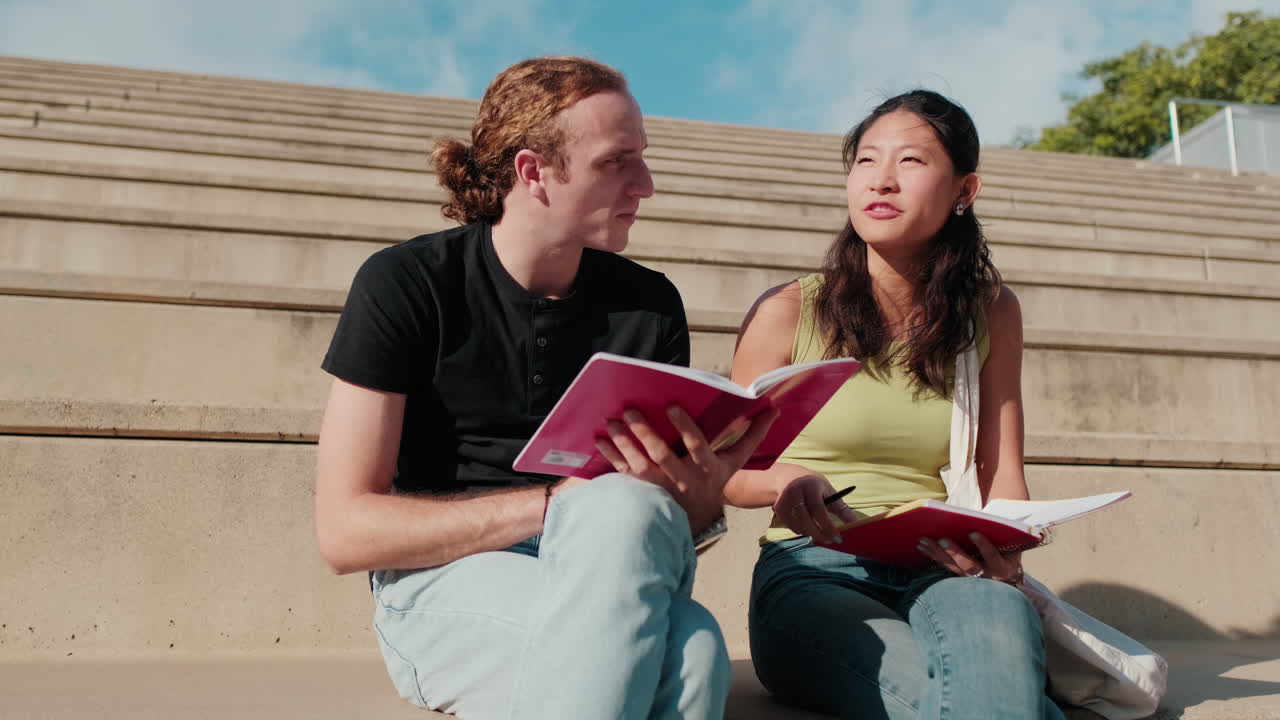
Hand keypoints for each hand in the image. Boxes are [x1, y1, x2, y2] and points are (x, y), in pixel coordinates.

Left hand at [595, 404, 778, 533]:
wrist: (696, 518)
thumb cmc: (715, 481)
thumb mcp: (735, 461)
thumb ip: (752, 435)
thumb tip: (774, 409)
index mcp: (707, 468)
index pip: (697, 445)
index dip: (685, 427)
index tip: (673, 405)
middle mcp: (684, 479)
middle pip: (663, 454)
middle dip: (646, 431)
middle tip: (631, 410)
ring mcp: (662, 488)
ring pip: (640, 464)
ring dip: (625, 442)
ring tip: (612, 422)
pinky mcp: (643, 493)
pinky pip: (625, 473)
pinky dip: (611, 456)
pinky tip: (600, 439)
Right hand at [773, 472, 856, 543]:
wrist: (788, 477)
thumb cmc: (814, 486)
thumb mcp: (828, 491)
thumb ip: (841, 507)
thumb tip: (855, 522)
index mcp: (810, 486)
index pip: (819, 510)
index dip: (828, 526)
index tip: (838, 537)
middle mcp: (795, 492)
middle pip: (806, 520)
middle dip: (819, 534)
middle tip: (830, 541)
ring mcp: (785, 501)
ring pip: (799, 525)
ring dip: (811, 534)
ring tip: (821, 536)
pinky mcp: (779, 509)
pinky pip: (792, 526)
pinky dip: (802, 531)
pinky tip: (809, 529)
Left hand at [918, 533, 1023, 584]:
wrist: (1008, 578)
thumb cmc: (1010, 554)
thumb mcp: (1013, 548)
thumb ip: (1004, 537)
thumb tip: (989, 519)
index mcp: (1003, 569)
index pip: (993, 557)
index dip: (984, 546)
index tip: (973, 533)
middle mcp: (987, 577)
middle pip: (969, 566)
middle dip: (955, 552)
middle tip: (942, 539)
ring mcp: (971, 579)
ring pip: (953, 567)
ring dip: (937, 553)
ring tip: (924, 540)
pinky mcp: (959, 576)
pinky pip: (944, 566)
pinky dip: (932, 555)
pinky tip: (921, 546)